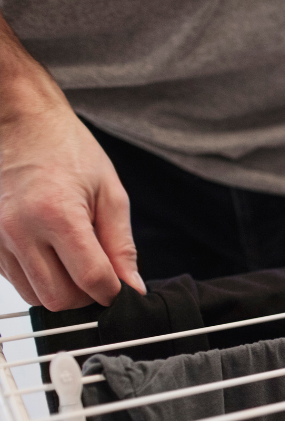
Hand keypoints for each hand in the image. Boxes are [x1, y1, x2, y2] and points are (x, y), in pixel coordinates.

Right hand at [0, 104, 143, 309]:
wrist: (20, 122)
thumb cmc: (68, 150)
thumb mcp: (110, 192)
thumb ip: (122, 246)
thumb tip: (133, 288)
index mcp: (56, 214)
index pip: (91, 279)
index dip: (113, 292)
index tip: (123, 288)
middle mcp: (20, 230)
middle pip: (59, 298)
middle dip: (86, 296)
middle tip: (101, 276)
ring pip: (35, 296)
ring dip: (62, 290)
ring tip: (77, 262)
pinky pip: (16, 281)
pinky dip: (40, 279)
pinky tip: (54, 254)